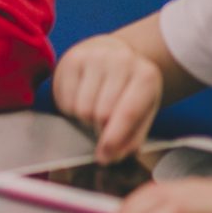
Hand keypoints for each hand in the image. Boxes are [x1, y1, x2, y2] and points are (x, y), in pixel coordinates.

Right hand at [53, 35, 162, 162]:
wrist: (112, 55)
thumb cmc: (129, 89)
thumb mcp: (143, 110)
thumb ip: (132, 137)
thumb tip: (111, 157)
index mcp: (146, 76)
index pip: (127, 113)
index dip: (114, 138)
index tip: (104, 157)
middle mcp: (121, 62)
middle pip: (101, 113)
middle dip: (99, 128)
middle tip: (102, 126)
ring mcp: (94, 57)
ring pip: (81, 108)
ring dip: (84, 119)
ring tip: (92, 110)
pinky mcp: (71, 59)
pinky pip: (64, 99)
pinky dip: (70, 108)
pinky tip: (79, 99)